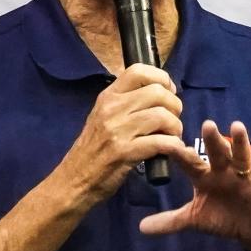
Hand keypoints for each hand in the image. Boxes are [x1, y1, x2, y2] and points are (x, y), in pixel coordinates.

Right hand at [57, 63, 184, 205]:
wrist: (75, 179)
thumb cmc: (93, 149)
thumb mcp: (102, 116)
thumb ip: (126, 102)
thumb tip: (160, 93)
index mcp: (108, 96)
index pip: (138, 70)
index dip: (162, 78)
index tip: (169, 93)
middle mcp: (112, 108)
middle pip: (157, 92)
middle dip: (175, 106)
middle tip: (173, 120)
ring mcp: (118, 130)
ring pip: (162, 116)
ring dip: (175, 127)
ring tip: (172, 136)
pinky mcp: (126, 153)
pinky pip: (162, 142)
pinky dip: (174, 146)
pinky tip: (172, 150)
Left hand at [139, 119, 250, 250]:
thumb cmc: (222, 218)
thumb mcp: (194, 220)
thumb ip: (170, 221)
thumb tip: (141, 227)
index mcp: (205, 177)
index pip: (190, 164)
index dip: (180, 155)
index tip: (168, 143)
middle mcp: (223, 172)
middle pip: (217, 154)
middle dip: (213, 140)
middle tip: (206, 124)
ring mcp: (244, 177)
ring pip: (241, 158)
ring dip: (240, 143)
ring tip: (237, 127)